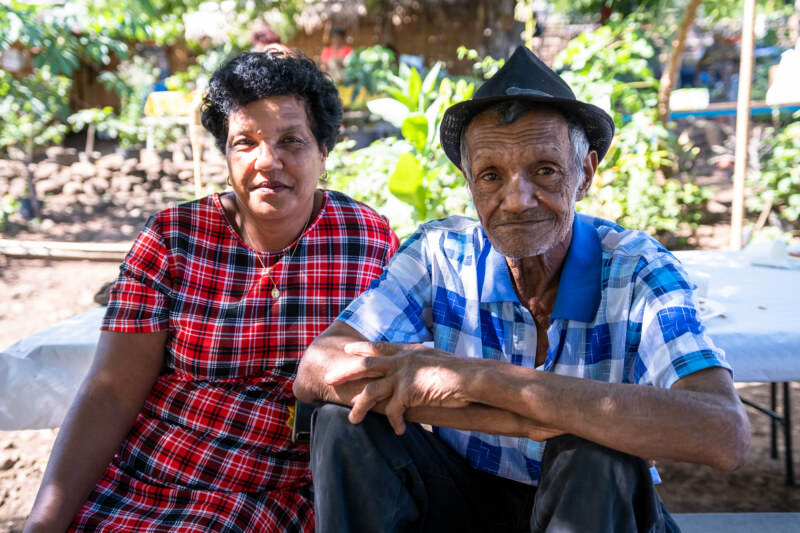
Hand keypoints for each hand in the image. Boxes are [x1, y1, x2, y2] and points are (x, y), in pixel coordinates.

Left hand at [325, 341, 472, 433]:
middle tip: (328, 379)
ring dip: (360, 407)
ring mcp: (404, 375)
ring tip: (352, 419)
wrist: (473, 378)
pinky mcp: (408, 391)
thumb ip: (421, 362)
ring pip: (371, 391)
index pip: (379, 347)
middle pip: (365, 365)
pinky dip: (394, 422)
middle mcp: (402, 359)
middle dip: (345, 372)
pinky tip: (398, 431)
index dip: (361, 348)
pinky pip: (393, 411)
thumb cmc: (459, 372)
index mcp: (408, 350)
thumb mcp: (436, 360)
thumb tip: (415, 366)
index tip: (347, 349)